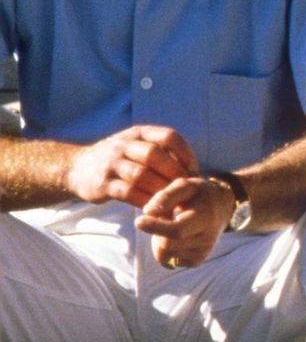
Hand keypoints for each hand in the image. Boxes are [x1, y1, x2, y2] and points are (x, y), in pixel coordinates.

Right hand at [66, 125, 197, 207]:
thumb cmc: (118, 160)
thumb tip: (194, 171)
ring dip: (161, 189)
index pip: (169, 136)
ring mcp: (111, 164)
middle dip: (174, 172)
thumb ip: (161, 152)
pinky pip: (128, 192)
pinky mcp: (102, 184)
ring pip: (141, 175)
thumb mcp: (136, 146)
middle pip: (155, 155)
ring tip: (173, 199)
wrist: (76, 169)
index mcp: (138, 133)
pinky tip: (155, 207)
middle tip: (186, 188)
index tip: (193, 170)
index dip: (185, 153)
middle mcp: (123, 145)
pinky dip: (144, 201)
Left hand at [133, 176, 233, 268]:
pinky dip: (165, 249)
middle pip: (166, 245)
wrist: (223, 208)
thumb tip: (147, 213)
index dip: (156, 227)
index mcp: (205, 217)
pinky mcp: (196, 261)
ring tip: (172, 225)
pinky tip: (176, 236)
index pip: (177, 230)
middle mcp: (207, 238)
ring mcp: (203, 252)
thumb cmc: (199, 194)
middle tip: (163, 216)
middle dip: (156, 232)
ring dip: (159, 240)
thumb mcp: (186, 185)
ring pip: (164, 255)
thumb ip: (166, 196)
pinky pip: (168, 261)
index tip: (138, 221)